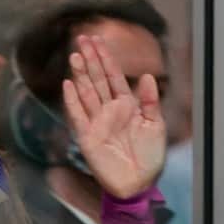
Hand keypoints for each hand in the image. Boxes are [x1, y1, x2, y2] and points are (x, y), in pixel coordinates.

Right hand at [62, 34, 166, 199]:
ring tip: (74, 56)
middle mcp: (109, 111)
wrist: (139, 184)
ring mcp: (96, 123)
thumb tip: (147, 76)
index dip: (105, 58)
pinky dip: (72, 101)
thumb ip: (150, 101)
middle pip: (97, 80)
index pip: (113, 77)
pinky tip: (67, 85)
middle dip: (90, 60)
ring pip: (86, 93)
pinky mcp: (87, 137)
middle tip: (81, 39)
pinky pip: (78, 116)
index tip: (97, 40)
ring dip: (80, 75)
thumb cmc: (149, 158)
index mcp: (126, 106)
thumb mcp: (155, 125)